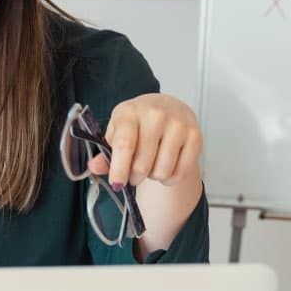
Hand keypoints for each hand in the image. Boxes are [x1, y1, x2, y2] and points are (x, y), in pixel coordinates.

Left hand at [87, 93, 202, 189]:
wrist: (168, 107)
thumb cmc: (138, 123)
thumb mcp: (117, 132)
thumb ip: (106, 153)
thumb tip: (94, 167)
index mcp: (130, 112)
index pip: (125, 144)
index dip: (119, 168)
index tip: (117, 184)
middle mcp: (155, 114)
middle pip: (143, 164)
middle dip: (135, 177)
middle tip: (133, 174)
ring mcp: (178, 124)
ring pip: (162, 171)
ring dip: (153, 177)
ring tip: (151, 165)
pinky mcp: (195, 136)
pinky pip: (180, 173)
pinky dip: (169, 179)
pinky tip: (165, 167)